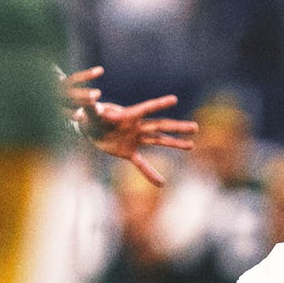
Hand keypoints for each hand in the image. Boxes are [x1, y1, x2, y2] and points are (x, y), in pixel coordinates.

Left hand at [59, 67, 197, 186]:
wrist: (89, 130)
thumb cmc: (90, 117)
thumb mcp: (89, 112)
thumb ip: (91, 107)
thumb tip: (90, 100)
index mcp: (129, 115)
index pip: (147, 109)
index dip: (159, 104)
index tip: (173, 99)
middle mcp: (137, 127)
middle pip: (160, 127)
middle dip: (177, 128)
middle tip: (194, 128)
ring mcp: (135, 140)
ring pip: (159, 141)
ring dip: (175, 144)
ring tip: (191, 145)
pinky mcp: (129, 152)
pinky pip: (142, 164)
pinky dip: (150, 174)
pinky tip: (161, 183)